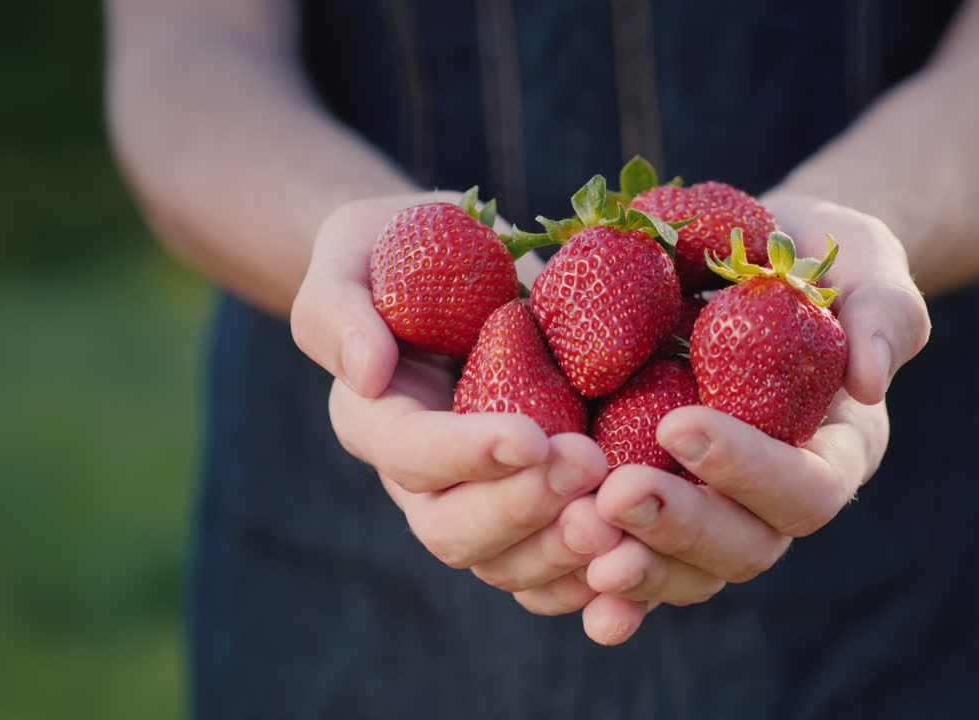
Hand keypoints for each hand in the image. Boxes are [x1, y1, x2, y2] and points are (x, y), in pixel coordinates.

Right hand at [291, 195, 618, 601]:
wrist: (459, 269)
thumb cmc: (402, 248)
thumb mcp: (353, 251)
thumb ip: (340, 309)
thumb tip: (366, 373)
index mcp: (374, 419)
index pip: (408, 452)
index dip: (465, 453)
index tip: (531, 436)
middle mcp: (422, 478)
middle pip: (453, 529)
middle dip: (523, 508)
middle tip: (590, 467)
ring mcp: (478, 502)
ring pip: (505, 564)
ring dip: (562, 551)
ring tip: (623, 522)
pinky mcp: (531, 508)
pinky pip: (551, 572)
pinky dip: (592, 581)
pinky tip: (638, 560)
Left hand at [572, 194, 930, 643]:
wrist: (758, 260)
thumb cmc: (819, 256)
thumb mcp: (865, 260)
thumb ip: (885, 312)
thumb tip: (869, 381)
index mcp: (833, 450)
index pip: (806, 489)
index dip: (748, 471)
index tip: (679, 425)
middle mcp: (775, 497)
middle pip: (743, 547)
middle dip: (679, 526)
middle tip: (614, 495)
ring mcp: (717, 508)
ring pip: (686, 571)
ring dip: (634, 563)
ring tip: (575, 533)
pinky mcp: (663, 504)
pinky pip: (636, 558)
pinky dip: (597, 578)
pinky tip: (560, 572)